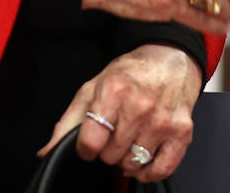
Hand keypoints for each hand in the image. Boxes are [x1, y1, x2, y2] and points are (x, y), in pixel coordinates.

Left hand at [39, 44, 202, 181]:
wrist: (171, 58)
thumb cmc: (132, 72)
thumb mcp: (94, 87)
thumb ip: (69, 122)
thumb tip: (48, 151)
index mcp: (114, 92)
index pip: (90, 141)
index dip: (85, 147)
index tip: (90, 141)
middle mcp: (140, 106)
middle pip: (110, 155)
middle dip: (108, 149)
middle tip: (115, 131)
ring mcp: (162, 120)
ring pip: (132, 164)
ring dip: (127, 159)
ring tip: (131, 139)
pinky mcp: (181, 131)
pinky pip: (161, 169)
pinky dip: (149, 172)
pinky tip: (144, 158)